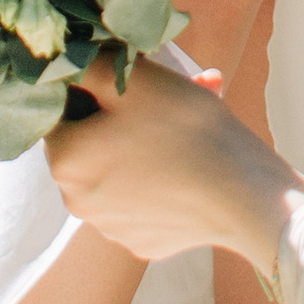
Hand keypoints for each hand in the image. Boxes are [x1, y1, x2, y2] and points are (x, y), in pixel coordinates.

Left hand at [44, 53, 290, 267]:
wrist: (244, 196)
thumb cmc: (187, 130)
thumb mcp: (134, 78)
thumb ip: (88, 65)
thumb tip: (64, 61)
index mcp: (65, 160)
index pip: (59, 110)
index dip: (92, 87)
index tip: (128, 81)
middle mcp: (76, 200)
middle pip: (88, 142)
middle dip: (118, 117)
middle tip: (161, 98)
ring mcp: (110, 227)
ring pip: (114, 171)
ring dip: (137, 147)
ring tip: (182, 129)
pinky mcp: (141, 241)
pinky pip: (139, 202)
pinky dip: (155, 183)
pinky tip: (186, 170)